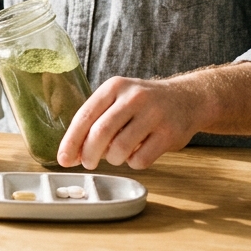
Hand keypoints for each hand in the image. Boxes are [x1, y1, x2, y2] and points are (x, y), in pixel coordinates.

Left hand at [56, 76, 204, 170]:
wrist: (187, 98)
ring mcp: (153, 115)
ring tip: (117, 154)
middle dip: (89, 154)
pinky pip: (140, 159)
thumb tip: (72, 154)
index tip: (63, 159)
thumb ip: (96, 121)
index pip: (85, 116)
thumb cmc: (144, 104)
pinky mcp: (169, 134)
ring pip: (120, 149)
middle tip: (88, 163)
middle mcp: (133, 97)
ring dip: (113, 159)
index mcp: (115, 87)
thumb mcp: (118, 99)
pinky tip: (136, 153)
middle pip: (100, 133)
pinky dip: (133, 163)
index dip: (71, 141)